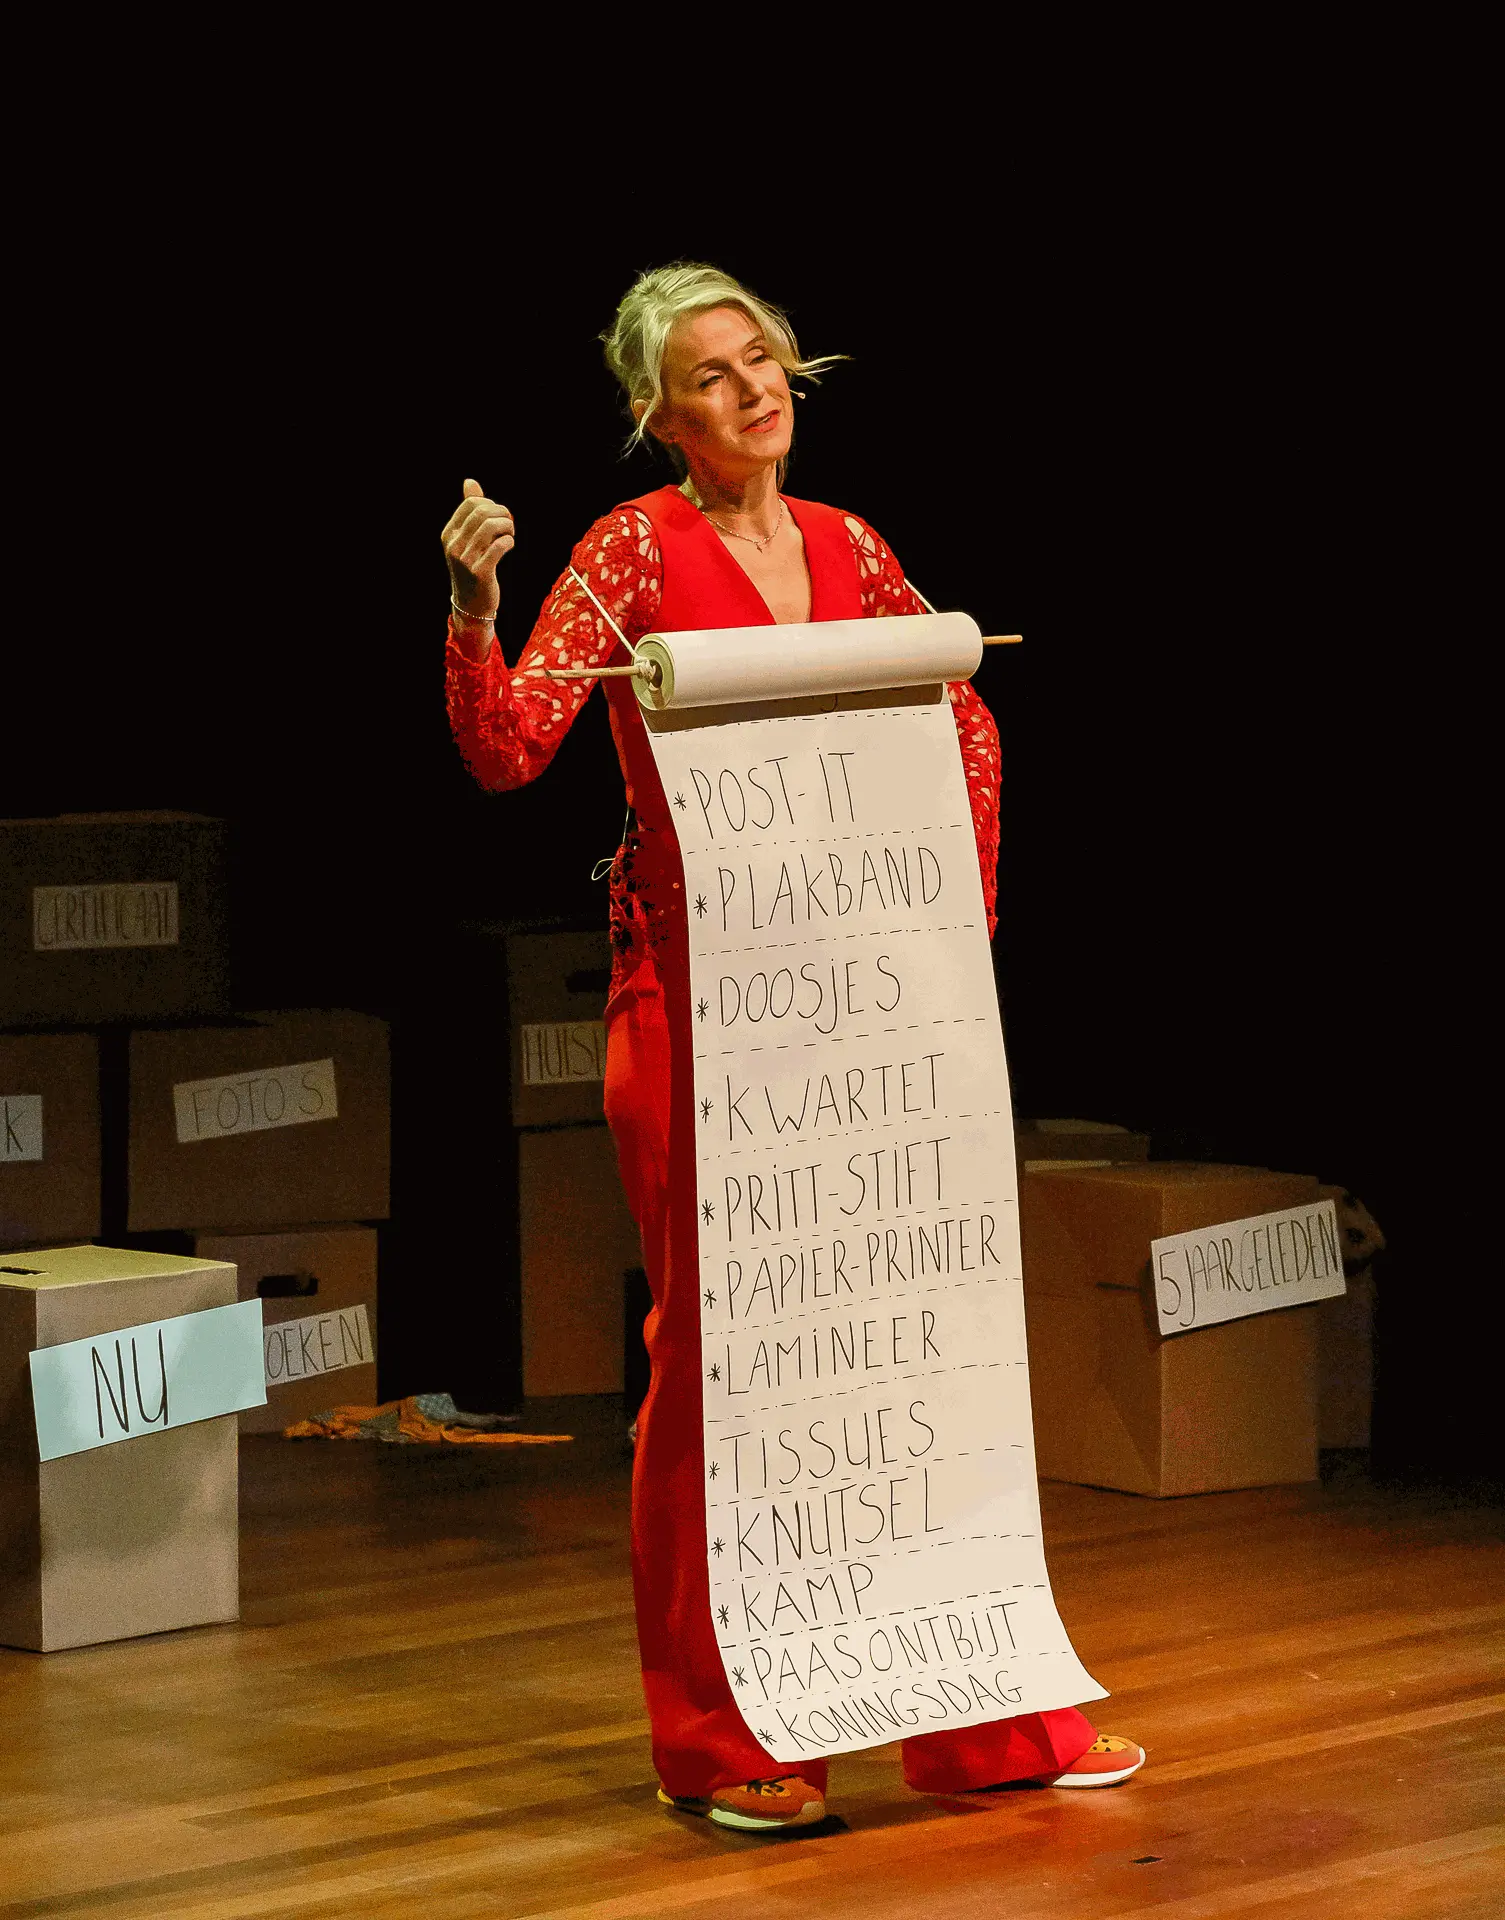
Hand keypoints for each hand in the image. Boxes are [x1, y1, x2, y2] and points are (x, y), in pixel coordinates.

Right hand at [442, 479, 514, 617]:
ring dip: (507, 526)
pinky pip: (499, 546)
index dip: (491, 505)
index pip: (472, 504)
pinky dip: (508, 542)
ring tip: (510, 534)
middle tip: (509, 524)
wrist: (471, 605)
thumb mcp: (467, 540)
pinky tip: (508, 546)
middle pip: (482, 513)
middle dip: (502, 514)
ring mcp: (465, 559)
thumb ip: (469, 511)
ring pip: (491, 527)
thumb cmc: (473, 567)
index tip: (499, 517)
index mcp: (449, 533)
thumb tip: (470, 481)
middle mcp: (453, 545)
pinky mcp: (480, 572)